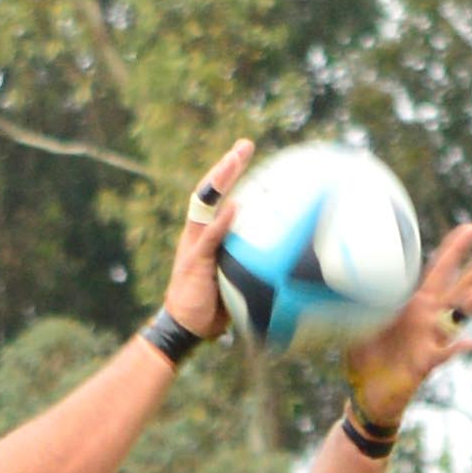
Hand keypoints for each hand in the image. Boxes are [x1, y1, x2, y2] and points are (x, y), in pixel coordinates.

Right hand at [158, 140, 255, 339]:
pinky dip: (222, 222)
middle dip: (227, 166)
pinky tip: (235, 207)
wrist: (186, 327)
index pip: (218, 197)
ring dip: (220, 181)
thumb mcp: (236, 279)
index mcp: (206, 234)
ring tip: (235, 160)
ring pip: (206, 205)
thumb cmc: (214, 306)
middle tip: (244, 145)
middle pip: (210, 191)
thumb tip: (285, 260)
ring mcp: (194, 244)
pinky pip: (209, 237)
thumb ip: (250, 262)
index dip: (230, 174)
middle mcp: (198, 233)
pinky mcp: (194, 260)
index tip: (245, 153)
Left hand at [340, 220, 471, 423]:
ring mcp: (429, 340)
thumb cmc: (365, 359)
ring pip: (455, 319)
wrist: (367, 396)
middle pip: (455, 289)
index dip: (453, 250)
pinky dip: (456, 348)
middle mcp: (427, 319)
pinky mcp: (425, 363)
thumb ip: (360, 300)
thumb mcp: (358, 323)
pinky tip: (469, 342)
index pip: (436, 271)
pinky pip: (444, 354)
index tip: (471, 229)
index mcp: (413, 304)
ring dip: (469, 307)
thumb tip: (349, 275)